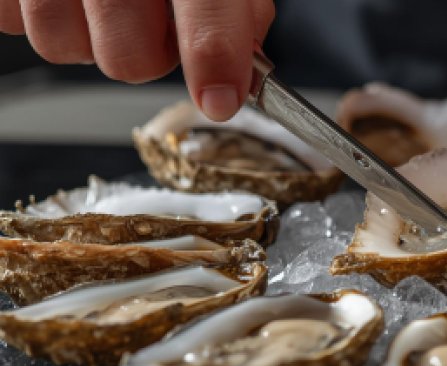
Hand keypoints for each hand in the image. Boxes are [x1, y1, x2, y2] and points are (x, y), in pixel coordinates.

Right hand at [0, 0, 274, 120]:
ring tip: (104, 0)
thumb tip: (245, 59)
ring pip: (62, 45)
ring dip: (90, 37)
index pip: (205, 4)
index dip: (214, 57)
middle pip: (127, 55)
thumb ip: (234, 2)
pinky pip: (14, 21)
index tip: (220, 96)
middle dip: (147, 54)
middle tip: (153, 22)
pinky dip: (46, 12)